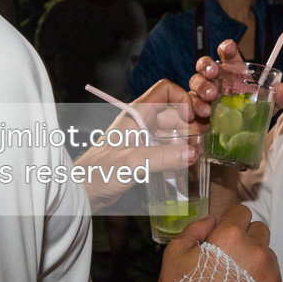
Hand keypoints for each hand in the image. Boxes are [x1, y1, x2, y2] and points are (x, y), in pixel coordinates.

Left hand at [77, 79, 196, 210]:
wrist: (84, 191)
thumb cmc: (98, 172)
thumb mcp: (133, 162)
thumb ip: (163, 157)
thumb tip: (192, 153)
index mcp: (137, 113)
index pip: (166, 91)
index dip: (183, 100)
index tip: (193, 118)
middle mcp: (142, 122)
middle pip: (175, 114)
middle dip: (190, 127)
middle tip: (199, 147)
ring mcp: (145, 138)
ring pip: (174, 133)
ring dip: (186, 143)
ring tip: (195, 158)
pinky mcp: (146, 154)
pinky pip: (169, 149)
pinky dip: (179, 155)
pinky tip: (186, 167)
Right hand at [157, 204, 281, 281]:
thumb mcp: (175, 254)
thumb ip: (194, 230)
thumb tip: (212, 220)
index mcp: (232, 236)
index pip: (242, 212)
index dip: (230, 222)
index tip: (222, 236)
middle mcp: (257, 252)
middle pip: (260, 231)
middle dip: (246, 239)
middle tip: (229, 259)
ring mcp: (271, 276)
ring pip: (269, 257)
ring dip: (256, 262)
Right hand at [189, 39, 282, 122]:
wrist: (239, 141)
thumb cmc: (251, 115)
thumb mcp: (268, 107)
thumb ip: (278, 98)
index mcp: (233, 73)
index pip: (228, 56)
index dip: (227, 49)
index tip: (228, 48)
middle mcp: (215, 80)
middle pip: (205, 65)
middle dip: (207, 66)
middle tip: (214, 73)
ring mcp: (202, 94)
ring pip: (195, 82)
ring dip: (201, 87)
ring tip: (210, 97)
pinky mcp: (194, 110)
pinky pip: (188, 104)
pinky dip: (194, 107)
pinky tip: (202, 113)